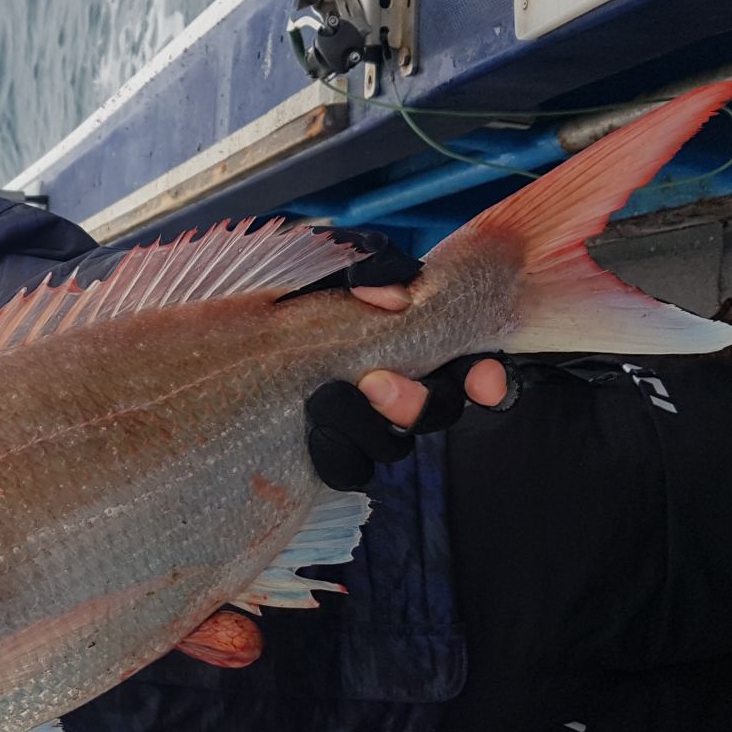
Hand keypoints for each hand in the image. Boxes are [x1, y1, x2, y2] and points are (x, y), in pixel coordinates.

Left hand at [302, 227, 521, 489]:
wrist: (245, 319)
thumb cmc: (307, 287)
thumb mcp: (341, 262)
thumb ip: (374, 267)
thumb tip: (393, 298)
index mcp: (419, 342)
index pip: (472, 369)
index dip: (484, 379)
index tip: (485, 382)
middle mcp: (405, 387)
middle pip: (437, 412)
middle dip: (416, 405)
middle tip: (376, 383)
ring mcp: (372, 424)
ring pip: (394, 445)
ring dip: (368, 426)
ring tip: (328, 398)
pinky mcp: (336, 452)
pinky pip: (349, 469)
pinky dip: (336, 454)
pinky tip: (315, 433)